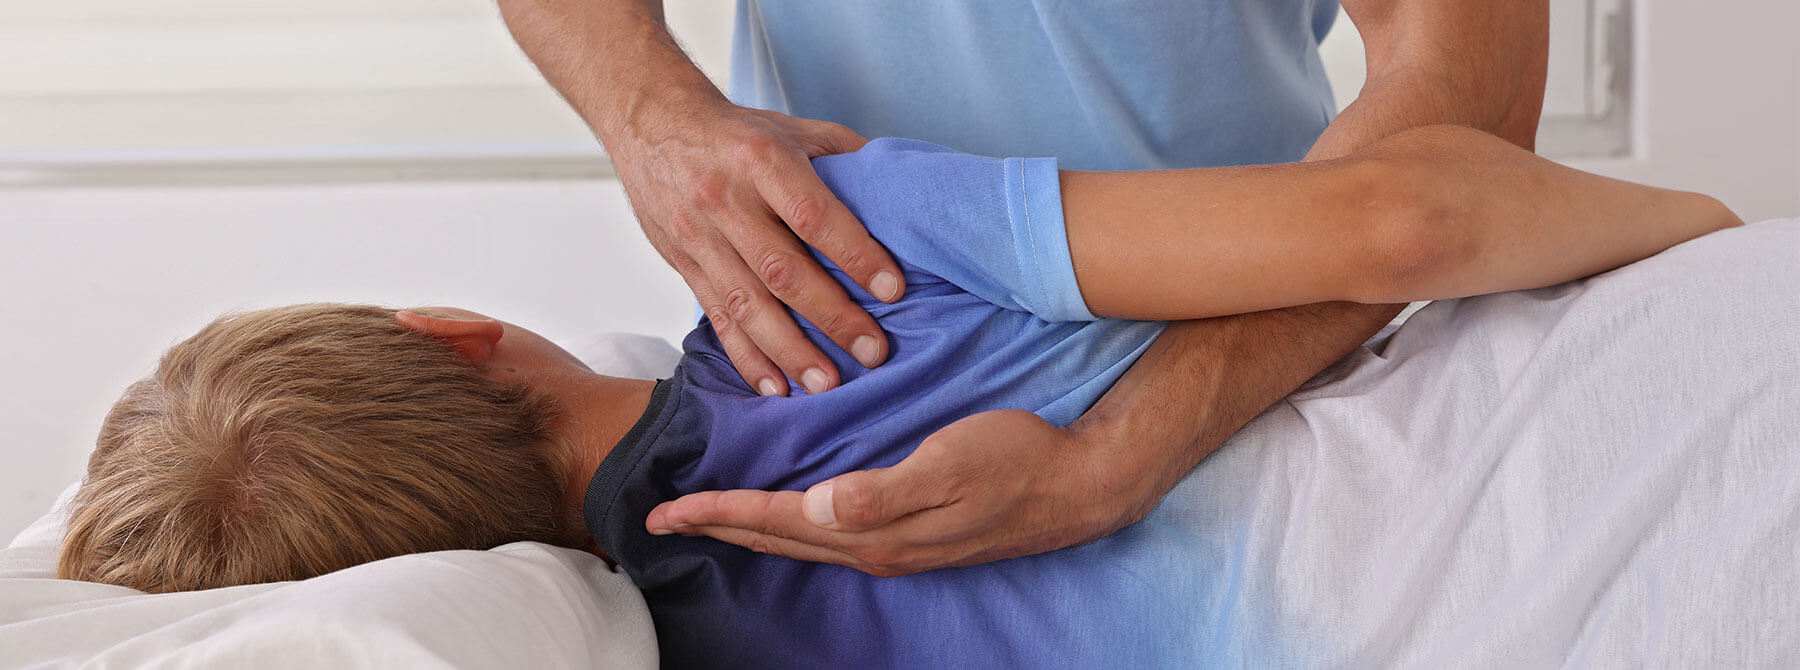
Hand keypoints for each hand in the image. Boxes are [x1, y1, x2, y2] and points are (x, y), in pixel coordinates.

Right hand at [609, 98, 903, 395]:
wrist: (652, 124)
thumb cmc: (740, 133)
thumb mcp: (795, 128)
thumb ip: (847, 158)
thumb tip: (904, 194)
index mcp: (762, 160)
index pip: (812, 214)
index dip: (853, 253)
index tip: (891, 289)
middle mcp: (727, 201)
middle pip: (782, 269)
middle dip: (830, 316)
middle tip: (873, 351)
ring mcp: (701, 238)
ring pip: (747, 304)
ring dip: (789, 350)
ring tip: (827, 384)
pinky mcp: (685, 266)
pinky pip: (716, 318)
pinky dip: (747, 358)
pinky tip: (776, 388)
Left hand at [643, 409, 1151, 575]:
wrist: (1081, 483)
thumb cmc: (1017, 458)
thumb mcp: (950, 465)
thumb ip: (884, 492)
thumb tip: (818, 508)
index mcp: (875, 531)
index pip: (778, 522)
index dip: (719, 513)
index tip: (665, 509)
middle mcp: (877, 547)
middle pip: (779, 539)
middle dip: (718, 526)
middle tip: (661, 518)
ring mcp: (897, 545)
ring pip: (803, 541)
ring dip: (752, 529)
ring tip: (712, 517)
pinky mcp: (913, 534)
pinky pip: (831, 536)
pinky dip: (793, 526)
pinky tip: (790, 516)